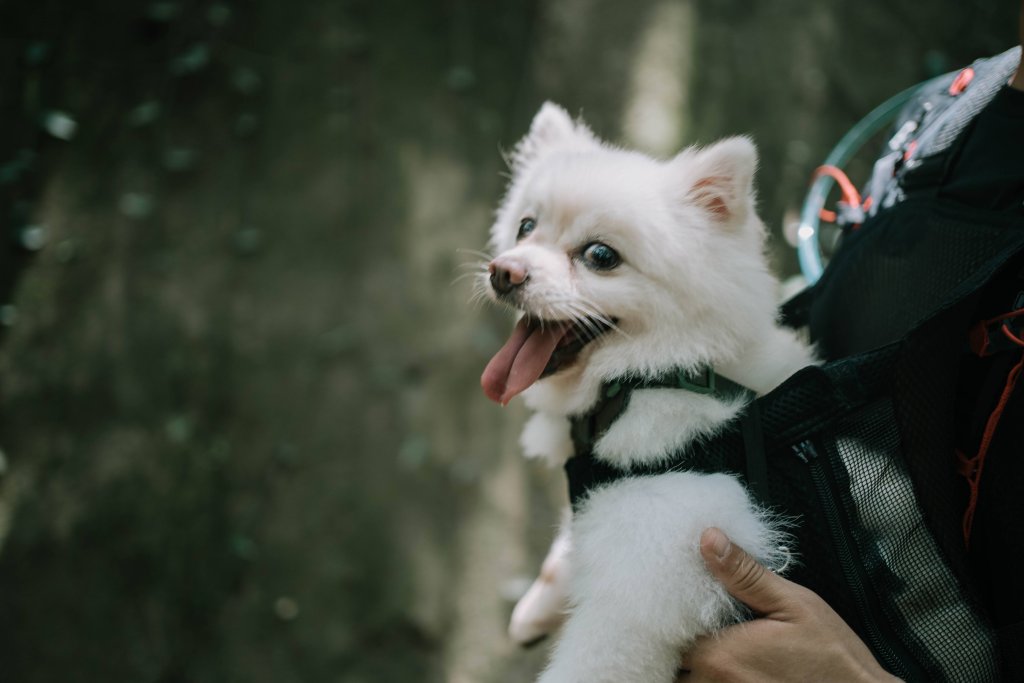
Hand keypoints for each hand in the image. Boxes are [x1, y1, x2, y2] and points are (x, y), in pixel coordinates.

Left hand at [676, 528, 900, 681]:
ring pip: (689, 682)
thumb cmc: (832, 659)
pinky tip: (733, 669)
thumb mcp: (792, 604)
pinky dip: (709, 680)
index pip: (671, 633)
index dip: (674, 617)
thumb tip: (708, 539)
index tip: (683, 604)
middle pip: (675, 664)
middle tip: (696, 627)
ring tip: (716, 646)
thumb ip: (744, 575)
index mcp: (721, 655)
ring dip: (693, 668)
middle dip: (680, 646)